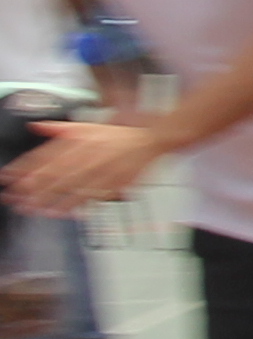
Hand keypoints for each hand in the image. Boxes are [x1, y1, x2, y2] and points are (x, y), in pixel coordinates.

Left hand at [3, 119, 160, 215]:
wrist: (152, 139)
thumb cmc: (118, 135)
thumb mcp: (86, 126)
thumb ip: (58, 128)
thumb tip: (35, 127)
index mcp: (77, 140)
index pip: (45, 154)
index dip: (25, 167)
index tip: (9, 178)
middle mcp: (87, 153)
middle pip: (55, 173)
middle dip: (33, 188)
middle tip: (17, 200)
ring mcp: (101, 168)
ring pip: (71, 186)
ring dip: (51, 199)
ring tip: (34, 210)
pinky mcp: (114, 181)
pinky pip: (92, 195)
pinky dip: (76, 204)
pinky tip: (62, 212)